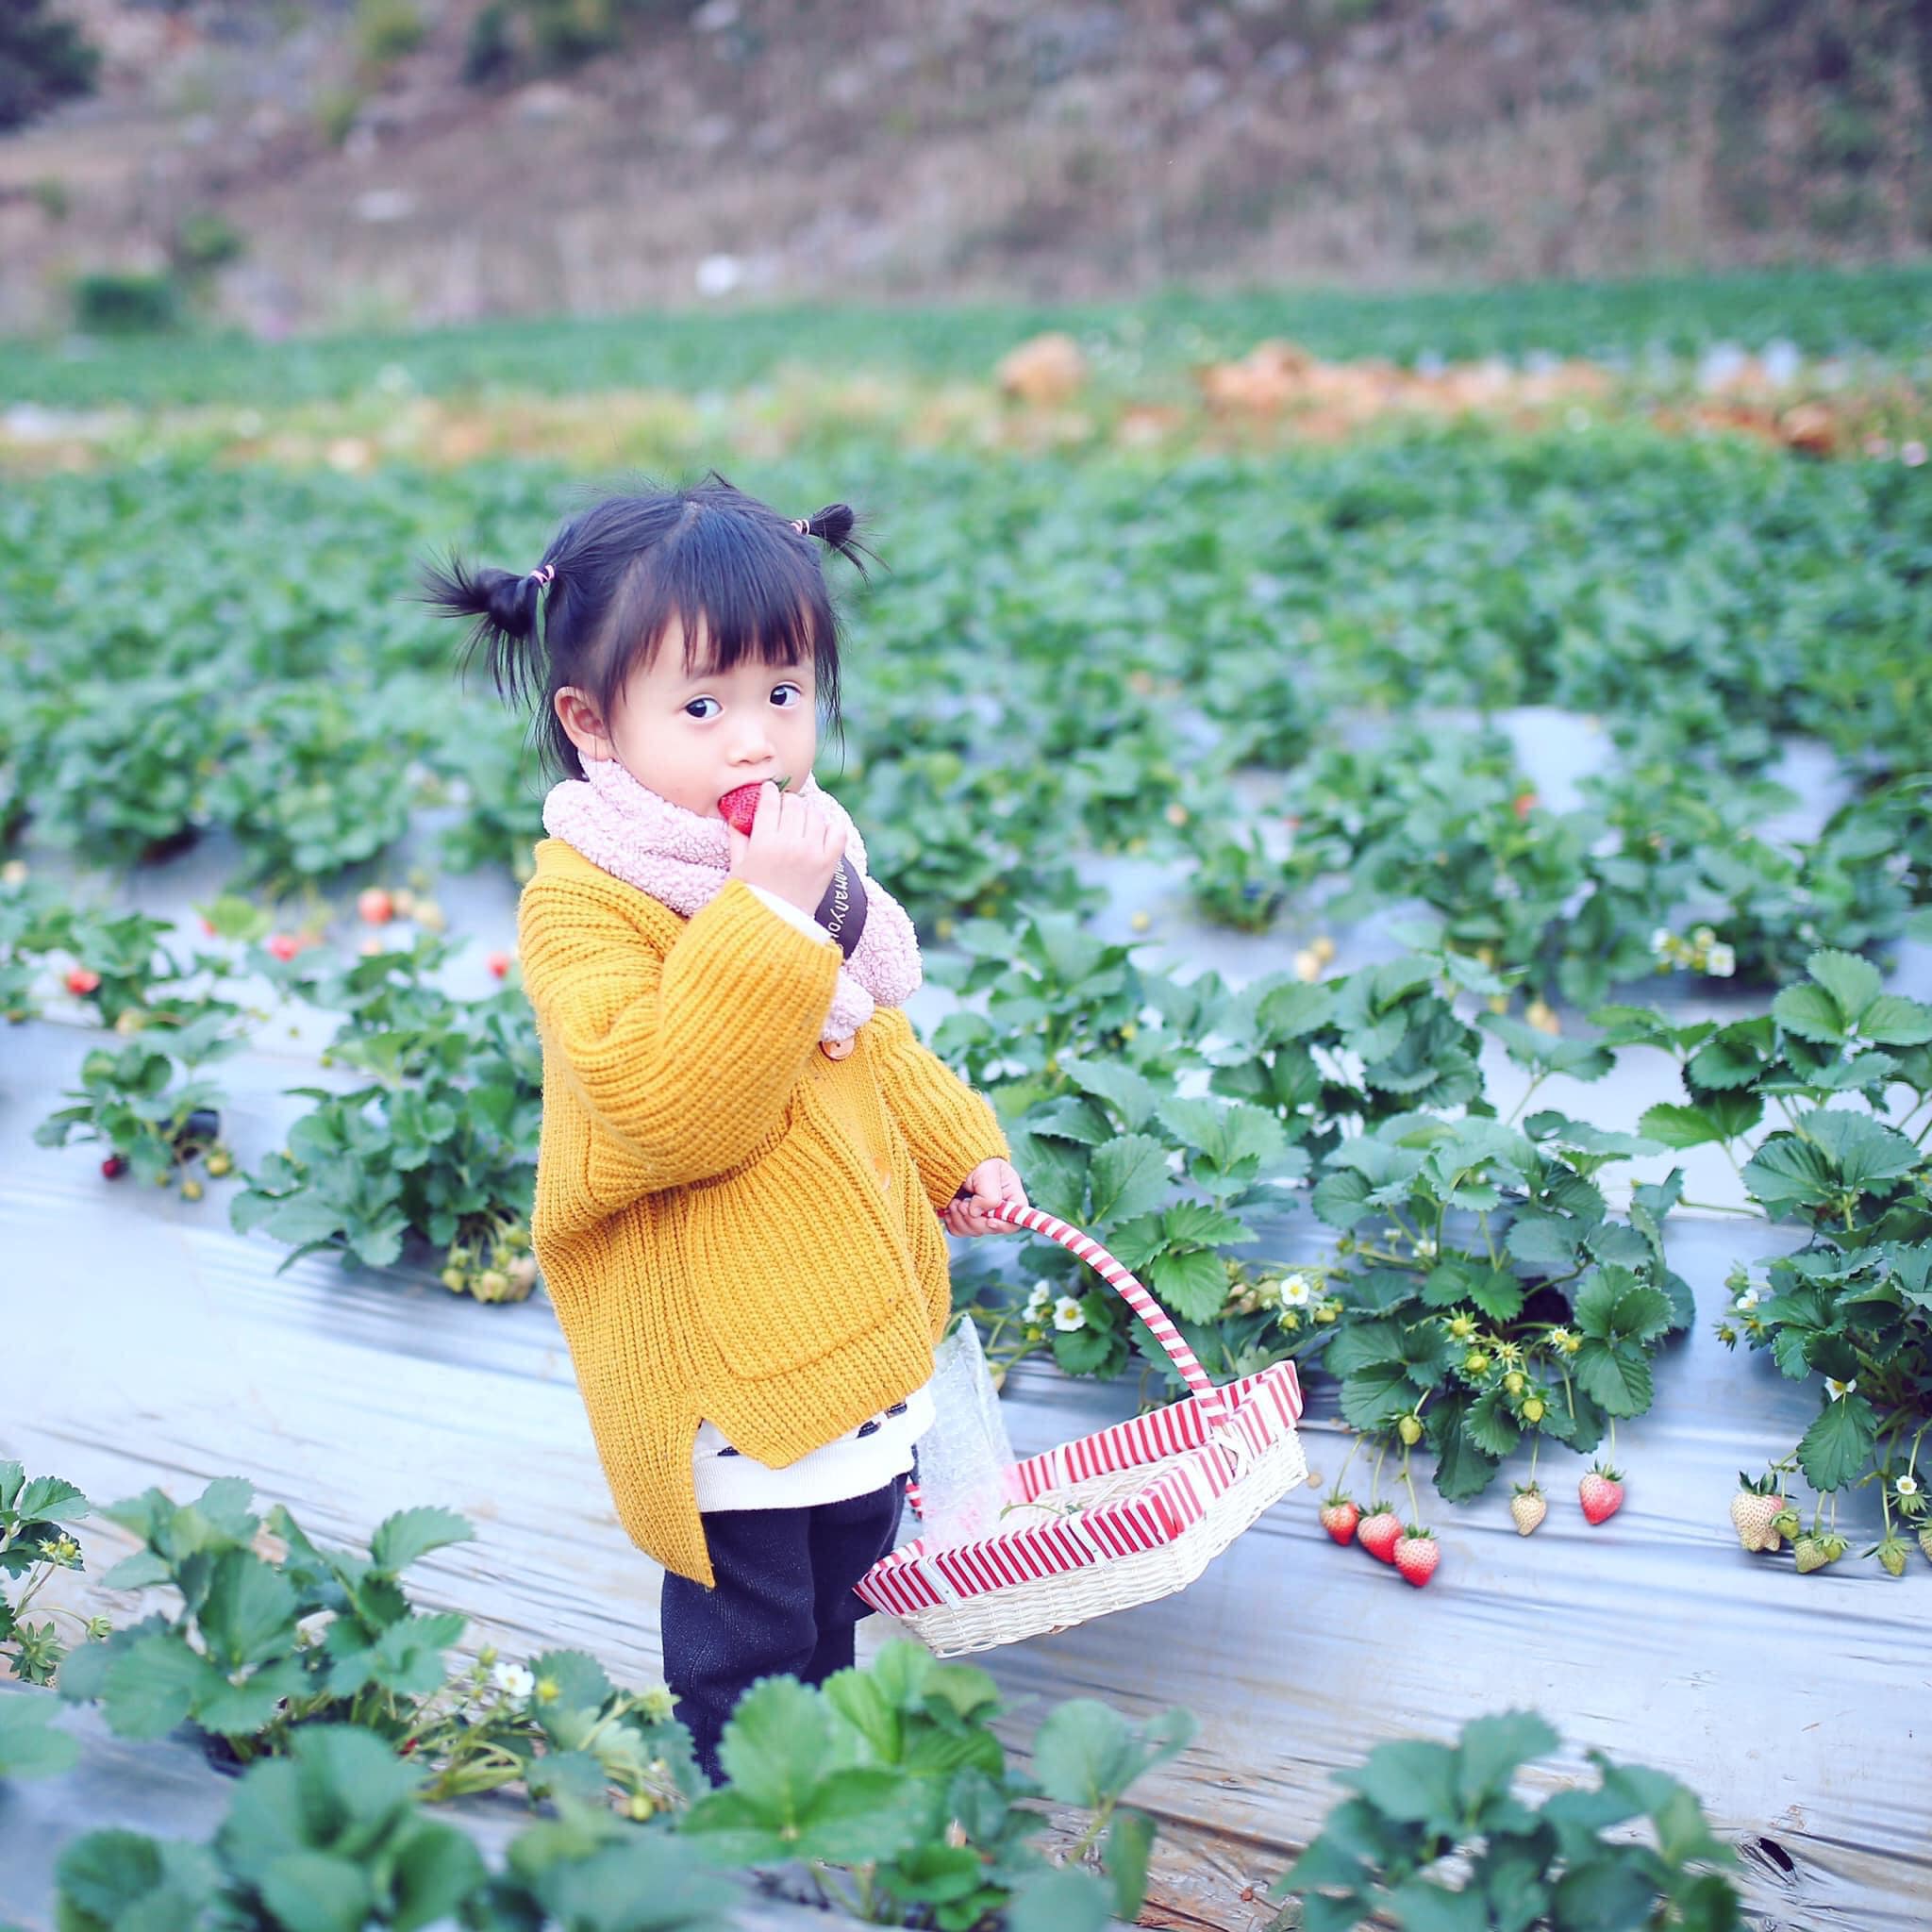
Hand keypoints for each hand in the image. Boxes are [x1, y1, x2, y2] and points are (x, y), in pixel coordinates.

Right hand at [726, 781, 843, 917]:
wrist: (774, 927)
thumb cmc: (751, 896)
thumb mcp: (738, 866)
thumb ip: (737, 838)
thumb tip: (736, 817)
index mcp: (764, 842)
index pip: (770, 802)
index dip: (769, 791)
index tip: (769, 790)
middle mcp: (790, 844)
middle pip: (794, 804)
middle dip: (788, 802)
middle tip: (785, 807)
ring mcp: (812, 853)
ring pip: (815, 815)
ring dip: (808, 814)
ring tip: (802, 820)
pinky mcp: (829, 864)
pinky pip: (837, 833)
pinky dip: (831, 827)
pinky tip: (822, 832)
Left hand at [939, 1158, 1028, 1237]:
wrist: (955, 1156)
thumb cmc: (976, 1159)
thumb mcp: (987, 1172)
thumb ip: (989, 1195)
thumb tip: (977, 1212)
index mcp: (1011, 1196)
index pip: (1015, 1220)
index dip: (1004, 1225)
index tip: (990, 1221)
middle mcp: (998, 1208)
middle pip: (991, 1228)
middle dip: (974, 1219)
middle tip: (962, 1204)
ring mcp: (981, 1214)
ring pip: (974, 1231)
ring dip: (960, 1219)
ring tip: (954, 1202)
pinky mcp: (965, 1217)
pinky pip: (959, 1230)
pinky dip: (952, 1221)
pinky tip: (950, 1207)